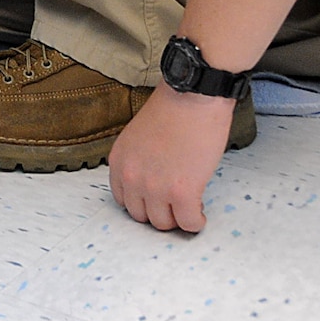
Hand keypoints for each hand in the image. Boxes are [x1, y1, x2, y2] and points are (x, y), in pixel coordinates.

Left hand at [107, 84, 235, 231]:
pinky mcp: (182, 192)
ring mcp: (155, 186)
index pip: (123, 200)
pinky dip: (196, 222)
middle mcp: (131, 177)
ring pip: (163, 224)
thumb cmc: (172, 110)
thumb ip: (138, 162)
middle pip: (141, 216)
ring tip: (189, 206)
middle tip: (175, 204)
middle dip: (160, 212)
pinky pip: (189, 223)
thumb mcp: (138, 138)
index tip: (157, 200)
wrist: (193, 96)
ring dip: (178, 218)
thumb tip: (150, 183)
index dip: (143, 202)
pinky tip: (200, 211)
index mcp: (118, 161)